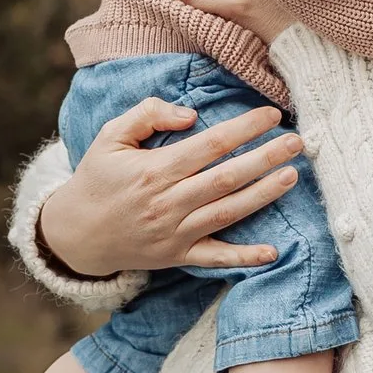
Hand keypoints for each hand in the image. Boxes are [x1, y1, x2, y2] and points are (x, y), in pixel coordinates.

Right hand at [37, 95, 304, 276]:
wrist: (75, 233)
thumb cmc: (97, 178)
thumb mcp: (110, 136)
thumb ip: (148, 114)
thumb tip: (191, 115)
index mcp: (154, 169)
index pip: (210, 145)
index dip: (244, 128)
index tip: (271, 114)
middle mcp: (168, 202)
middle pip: (227, 177)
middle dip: (265, 158)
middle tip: (297, 142)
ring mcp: (175, 232)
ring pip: (228, 212)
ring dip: (263, 195)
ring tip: (292, 176)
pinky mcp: (177, 256)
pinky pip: (215, 258)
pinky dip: (244, 257)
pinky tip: (273, 252)